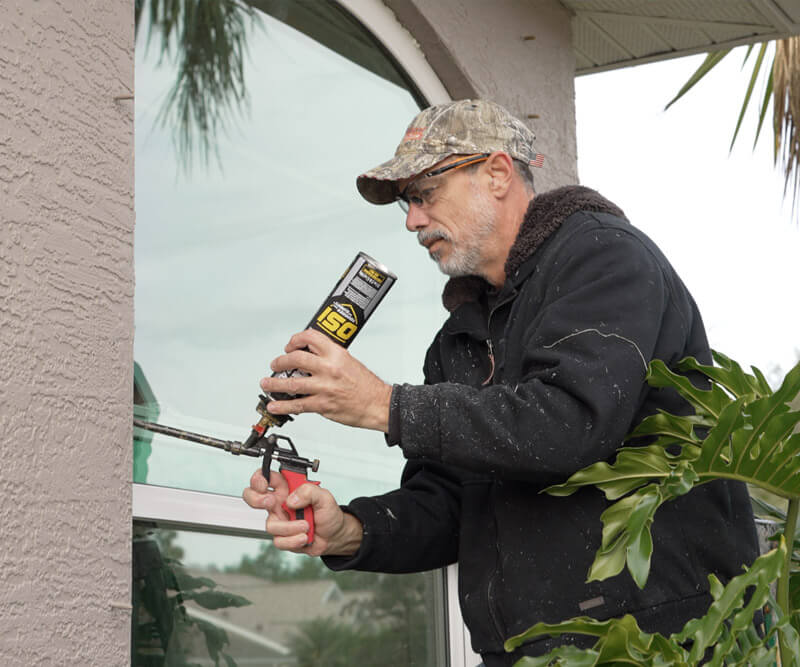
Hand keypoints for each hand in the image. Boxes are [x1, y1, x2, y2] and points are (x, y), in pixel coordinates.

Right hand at [242, 468, 362, 557]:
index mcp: (287, 489)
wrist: (335, 536)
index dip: (259, 478)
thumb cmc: (328, 513)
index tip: (264, 484)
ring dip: (290, 527)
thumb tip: (291, 499)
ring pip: (270, 525)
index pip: (266, 478)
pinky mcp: (283, 537)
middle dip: (256, 500)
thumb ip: (309, 491)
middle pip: (252, 497)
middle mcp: (280, 504)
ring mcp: (280, 521)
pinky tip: (304, 536)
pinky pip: (279, 541)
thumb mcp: (324, 496)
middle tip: (271, 502)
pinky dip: (293, 540)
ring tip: (306, 525)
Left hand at [260, 328, 391, 431]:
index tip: (289, 345)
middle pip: (295, 359)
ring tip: (266, 384)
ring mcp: (325, 387)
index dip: (295, 340)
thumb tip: (311, 355)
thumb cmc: (367, 385)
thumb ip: (330, 357)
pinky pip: (297, 405)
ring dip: (274, 384)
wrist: (378, 404)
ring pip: (292, 383)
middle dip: (280, 361)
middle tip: (275, 364)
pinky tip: (274, 406)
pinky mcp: (323, 405)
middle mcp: (329, 368)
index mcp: (337, 354)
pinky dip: (282, 406)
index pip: (310, 338)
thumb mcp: (349, 362)